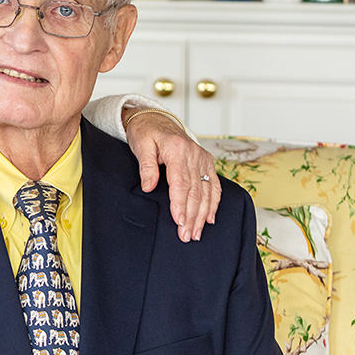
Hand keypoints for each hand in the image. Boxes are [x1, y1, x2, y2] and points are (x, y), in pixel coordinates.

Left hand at [123, 109, 220, 241]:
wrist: (156, 119)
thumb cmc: (145, 132)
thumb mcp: (140, 145)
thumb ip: (146, 167)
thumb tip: (148, 187)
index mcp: (176, 149)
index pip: (180, 182)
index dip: (180, 204)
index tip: (179, 221)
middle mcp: (193, 153)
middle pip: (195, 190)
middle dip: (191, 215)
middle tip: (186, 235)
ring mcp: (202, 157)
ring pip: (206, 191)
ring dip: (202, 214)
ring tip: (195, 233)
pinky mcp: (206, 161)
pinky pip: (214, 184)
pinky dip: (213, 202)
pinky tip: (209, 218)